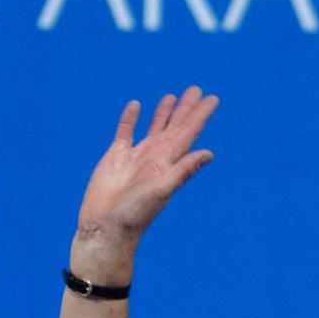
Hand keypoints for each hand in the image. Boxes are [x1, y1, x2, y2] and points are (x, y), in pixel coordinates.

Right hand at [76, 87, 218, 255]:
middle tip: (197, 88)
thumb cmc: (134, 215)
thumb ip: (183, 170)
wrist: (105, 229)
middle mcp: (155, 157)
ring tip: (173, 96)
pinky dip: (130, 118)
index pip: (189, 132)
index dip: (201, 115)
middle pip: (174, 126)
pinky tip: (136, 105)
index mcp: (167, 162)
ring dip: (164, 112)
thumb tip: (209, 153)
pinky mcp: (115, 157)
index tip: (213, 98)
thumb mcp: (161, 190)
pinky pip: (125, 132)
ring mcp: (135, 156)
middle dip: (186, 108)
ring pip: (153, 128)